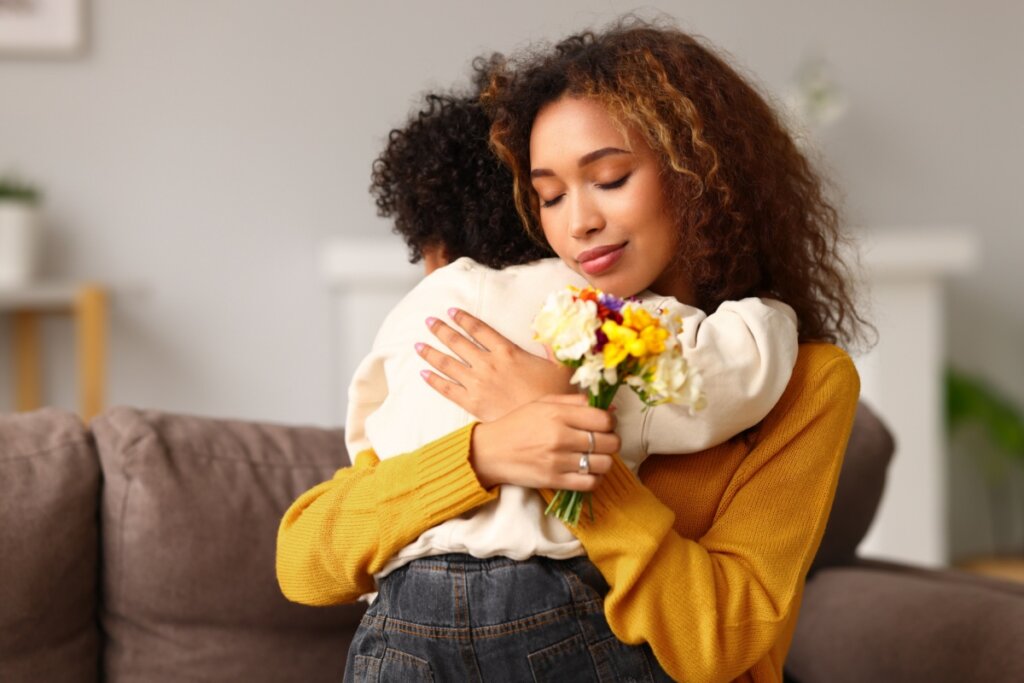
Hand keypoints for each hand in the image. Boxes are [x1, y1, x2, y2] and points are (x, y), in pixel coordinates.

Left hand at [417, 308, 574, 420]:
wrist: (543, 425)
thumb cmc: (554, 396)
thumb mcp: (560, 365)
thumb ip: (552, 347)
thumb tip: (551, 331)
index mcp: (508, 352)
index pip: (480, 329)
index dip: (464, 319)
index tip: (452, 311)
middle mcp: (488, 364)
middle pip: (458, 342)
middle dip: (442, 330)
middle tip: (429, 322)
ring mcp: (478, 384)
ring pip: (448, 363)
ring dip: (431, 352)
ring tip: (418, 344)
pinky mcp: (472, 404)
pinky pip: (447, 389)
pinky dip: (434, 380)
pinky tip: (423, 373)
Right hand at [470, 394, 619, 490]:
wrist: (490, 451)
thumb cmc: (517, 424)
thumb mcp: (543, 403)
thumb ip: (575, 401)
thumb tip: (608, 406)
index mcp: (558, 414)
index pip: (604, 419)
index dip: (611, 422)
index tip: (605, 424)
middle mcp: (560, 437)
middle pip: (609, 442)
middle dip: (611, 441)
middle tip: (602, 441)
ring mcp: (558, 461)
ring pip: (604, 464)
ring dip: (605, 461)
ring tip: (595, 457)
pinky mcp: (554, 481)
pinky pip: (590, 483)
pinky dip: (595, 478)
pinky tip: (588, 472)